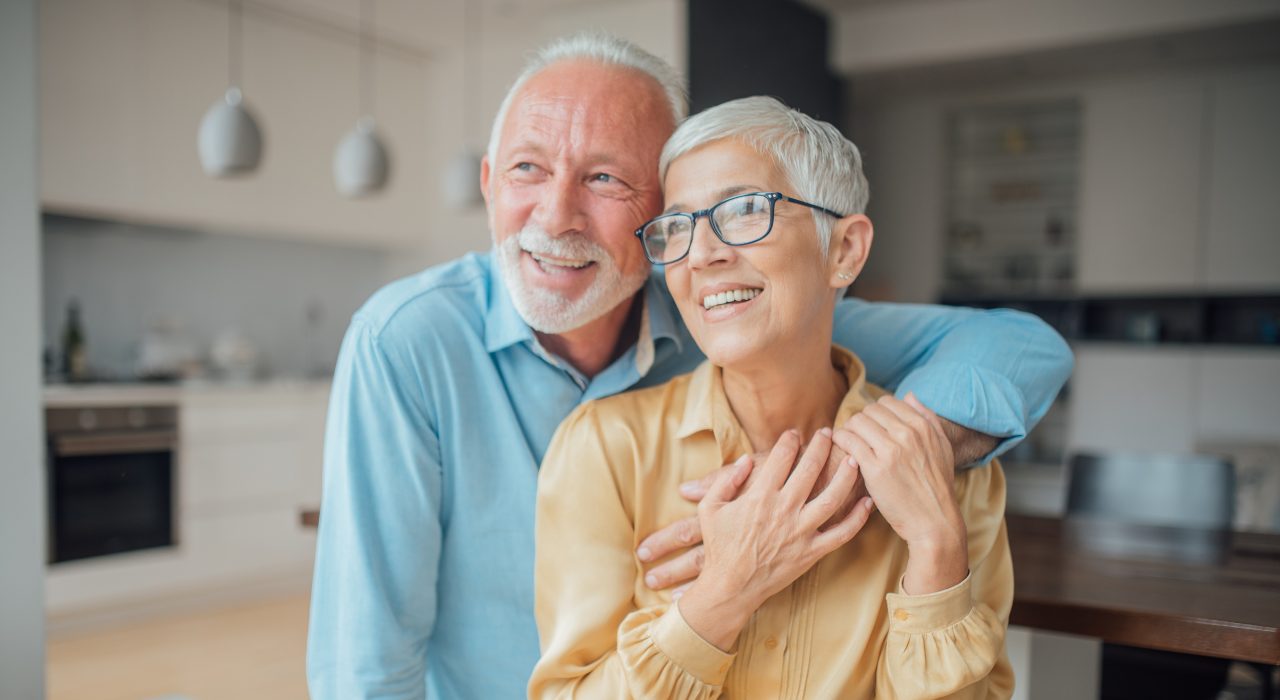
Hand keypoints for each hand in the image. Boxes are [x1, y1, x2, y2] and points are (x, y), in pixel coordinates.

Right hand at [638, 444, 867, 595]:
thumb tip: (745, 460)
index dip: (790, 441)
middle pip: (810, 469)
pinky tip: (867, 502)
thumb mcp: (710, 508)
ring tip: (854, 458)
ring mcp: (801, 532)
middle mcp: (784, 511)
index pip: (781, 458)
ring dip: (846, 476)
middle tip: (829, 433)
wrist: (730, 588)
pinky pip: (842, 534)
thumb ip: (726, 480)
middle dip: (821, 446)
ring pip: (832, 498)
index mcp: (759, 497)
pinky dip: (858, 518)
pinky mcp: (812, 552)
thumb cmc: (719, 547)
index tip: (795, 433)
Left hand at [832, 393, 967, 595]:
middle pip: (869, 411)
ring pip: (856, 422)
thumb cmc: (937, 486)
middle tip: (856, 436)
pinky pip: (848, 440)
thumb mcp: (942, 447)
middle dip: (860, 421)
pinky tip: (841, 448)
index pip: (887, 402)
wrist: (934, 521)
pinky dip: (840, 440)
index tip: (870, 427)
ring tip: (847, 442)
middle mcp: (907, 434)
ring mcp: (890, 450)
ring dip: (848, 429)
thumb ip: (927, 417)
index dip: (875, 413)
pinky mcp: (875, 468)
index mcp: (922, 426)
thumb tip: (908, 395)